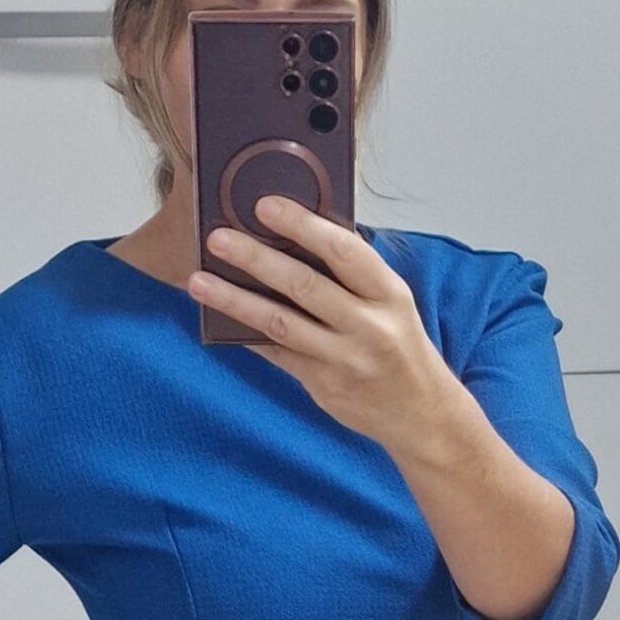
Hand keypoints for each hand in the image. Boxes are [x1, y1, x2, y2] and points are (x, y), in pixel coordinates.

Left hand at [188, 193, 462, 452]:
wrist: (420, 413)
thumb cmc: (399, 346)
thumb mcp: (391, 302)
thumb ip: (352, 274)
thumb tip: (296, 234)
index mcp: (389, 293)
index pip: (343, 250)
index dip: (302, 226)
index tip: (265, 206)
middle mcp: (368, 326)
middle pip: (304, 285)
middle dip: (256, 258)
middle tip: (217, 238)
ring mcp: (344, 360)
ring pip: (281, 323)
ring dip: (235, 300)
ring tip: (198, 281)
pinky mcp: (323, 387)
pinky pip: (277, 354)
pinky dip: (248, 334)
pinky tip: (218, 319)